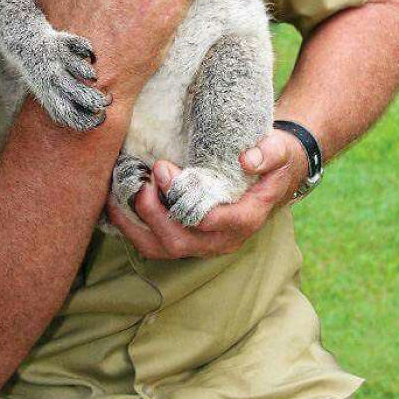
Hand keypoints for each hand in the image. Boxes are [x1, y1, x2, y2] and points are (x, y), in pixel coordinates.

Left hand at [105, 129, 308, 258]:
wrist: (274, 174)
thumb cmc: (275, 160)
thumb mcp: (281, 150)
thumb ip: (270, 153)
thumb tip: (248, 159)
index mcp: (245, 217)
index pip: (210, 222)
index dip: (182, 198)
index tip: (163, 168)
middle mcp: (222, 238)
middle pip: (179, 242)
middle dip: (153, 213)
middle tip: (141, 179)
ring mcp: (204, 242)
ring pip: (162, 249)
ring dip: (135, 226)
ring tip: (119, 194)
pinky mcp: (188, 236)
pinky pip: (155, 243)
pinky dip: (132, 227)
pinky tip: (117, 202)